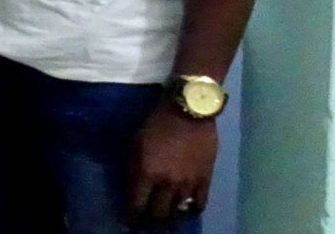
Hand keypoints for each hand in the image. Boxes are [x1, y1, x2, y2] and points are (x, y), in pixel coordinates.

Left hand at [129, 106, 214, 224]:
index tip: (129, 222)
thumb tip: (133, 187)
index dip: (132, 217)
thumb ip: (134, 168)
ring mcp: (188, 183)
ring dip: (171, 218)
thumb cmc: (156, 123)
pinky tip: (186, 210)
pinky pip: (199, 204)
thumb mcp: (135, 144)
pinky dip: (192, 210)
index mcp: (147, 173)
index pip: (137, 205)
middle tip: (147, 223)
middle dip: (151, 221)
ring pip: (179, 212)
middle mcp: (167, 183)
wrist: (188, 111)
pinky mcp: (205, 179)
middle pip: (159, 213)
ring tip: (166, 219)